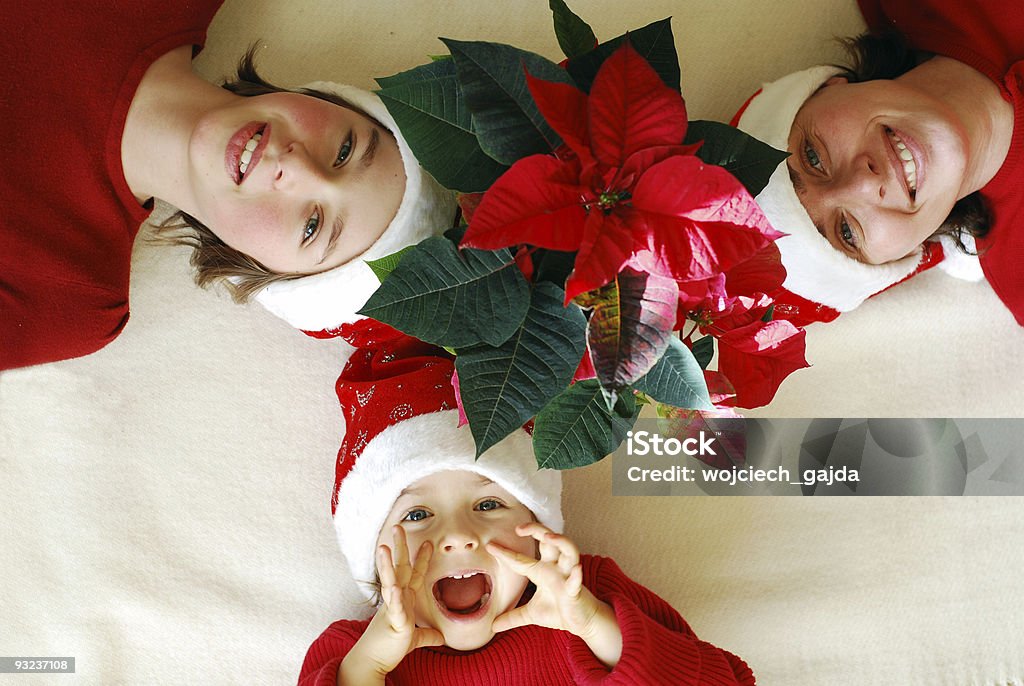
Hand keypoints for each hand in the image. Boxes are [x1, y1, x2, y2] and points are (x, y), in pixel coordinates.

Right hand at [341, 526, 443, 680]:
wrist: (371, 662)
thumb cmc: (389, 648)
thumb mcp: (414, 638)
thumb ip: (427, 635)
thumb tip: (441, 637)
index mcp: (403, 600)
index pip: (414, 574)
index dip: (422, 558)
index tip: (428, 543)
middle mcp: (396, 600)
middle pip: (399, 569)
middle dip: (400, 548)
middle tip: (399, 527)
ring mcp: (392, 609)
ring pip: (390, 582)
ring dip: (387, 564)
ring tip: (384, 547)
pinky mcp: (392, 623)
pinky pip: (394, 608)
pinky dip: (394, 597)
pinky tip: (394, 587)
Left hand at [486, 523, 620, 666]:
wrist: (582, 623)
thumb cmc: (559, 612)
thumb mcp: (530, 615)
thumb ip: (512, 617)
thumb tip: (493, 626)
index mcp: (542, 572)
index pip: (521, 559)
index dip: (506, 552)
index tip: (490, 546)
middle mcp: (555, 569)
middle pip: (549, 542)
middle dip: (537, 530)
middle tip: (519, 528)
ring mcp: (567, 577)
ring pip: (569, 551)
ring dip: (560, 541)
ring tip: (549, 536)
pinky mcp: (577, 591)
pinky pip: (577, 580)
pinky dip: (576, 575)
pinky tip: (576, 569)